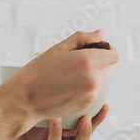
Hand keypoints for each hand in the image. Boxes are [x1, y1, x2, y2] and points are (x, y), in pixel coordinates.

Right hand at [1, 29, 118, 131]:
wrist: (25, 100)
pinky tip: (65, 85)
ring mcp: (91, 94)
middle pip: (107, 66)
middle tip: (73, 60)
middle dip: (95, 60)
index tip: (94, 47)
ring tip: (66, 74)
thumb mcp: (58, 48)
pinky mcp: (86, 105)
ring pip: (98, 79)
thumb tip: (99, 34)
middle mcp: (93, 80)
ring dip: (89, 73)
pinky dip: (83, 86)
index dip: (106, 49)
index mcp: (88, 62)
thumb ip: (82, 38)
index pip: (114, 54)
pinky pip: (91, 91)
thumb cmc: (37, 73)